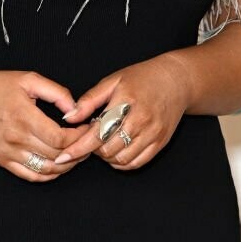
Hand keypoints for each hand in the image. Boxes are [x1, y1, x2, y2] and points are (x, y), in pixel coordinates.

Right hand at [0, 69, 93, 182]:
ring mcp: (8, 153)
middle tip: (87, 141)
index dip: (78, 137)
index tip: (86, 128)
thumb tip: (75, 109)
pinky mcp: (2, 161)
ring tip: (76, 153)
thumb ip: (56, 92)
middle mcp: (16, 139)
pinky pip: (31, 176)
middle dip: (78, 151)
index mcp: (23, 117)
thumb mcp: (27, 79)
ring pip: (46, 169)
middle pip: (56, 155)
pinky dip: (49, 174)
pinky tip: (58, 164)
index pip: (59, 138)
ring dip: (67, 165)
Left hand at [56, 54, 192, 170]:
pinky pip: (137, 163)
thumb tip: (69, 117)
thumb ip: (90, 100)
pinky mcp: (160, 143)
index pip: (98, 132)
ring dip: (107, 157)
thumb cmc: (142, 78)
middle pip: (108, 149)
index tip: (63, 156)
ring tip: (104, 142)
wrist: (176, 81)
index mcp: (127, 101)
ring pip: (122, 159)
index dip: (79, 147)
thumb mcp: (113, 81)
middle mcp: (142, 120)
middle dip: (93, 149)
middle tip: (90, 137)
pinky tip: (116, 150)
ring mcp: (153, 133)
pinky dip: (122, 162)